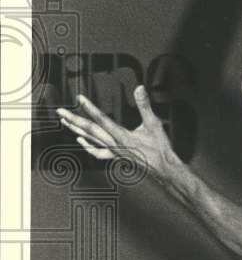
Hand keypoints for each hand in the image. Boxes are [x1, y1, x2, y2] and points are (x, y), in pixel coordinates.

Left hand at [56, 85, 179, 182]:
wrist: (163, 170)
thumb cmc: (160, 149)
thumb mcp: (154, 124)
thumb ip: (145, 106)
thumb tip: (140, 89)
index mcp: (121, 136)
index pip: (101, 119)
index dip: (89, 107)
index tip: (79, 98)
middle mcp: (114, 144)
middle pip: (89, 130)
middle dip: (73, 120)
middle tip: (60, 112)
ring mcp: (113, 151)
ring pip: (90, 140)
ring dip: (76, 130)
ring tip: (65, 122)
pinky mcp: (116, 156)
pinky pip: (97, 151)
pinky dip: (87, 145)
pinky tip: (80, 140)